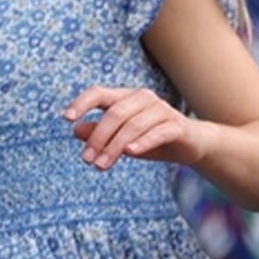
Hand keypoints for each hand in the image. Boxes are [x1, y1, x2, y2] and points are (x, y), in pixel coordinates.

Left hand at [64, 84, 205, 170]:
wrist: (192, 144)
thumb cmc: (151, 138)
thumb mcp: (122, 138)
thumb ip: (100, 132)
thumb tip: (75, 130)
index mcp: (125, 96)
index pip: (98, 93)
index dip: (81, 103)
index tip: (66, 118)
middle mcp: (142, 98)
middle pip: (114, 114)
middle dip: (98, 138)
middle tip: (87, 159)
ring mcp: (161, 110)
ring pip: (132, 125)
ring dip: (114, 146)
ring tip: (101, 165)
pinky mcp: (177, 125)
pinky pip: (157, 132)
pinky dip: (143, 141)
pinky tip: (130, 152)